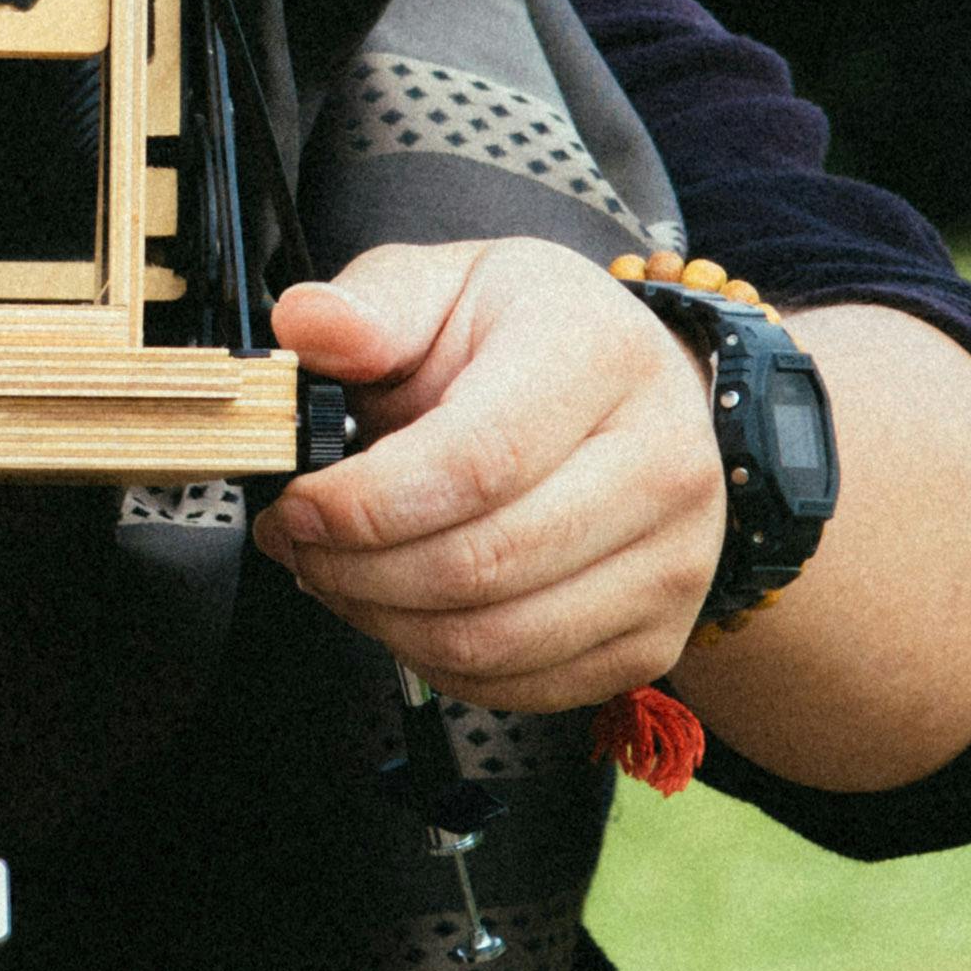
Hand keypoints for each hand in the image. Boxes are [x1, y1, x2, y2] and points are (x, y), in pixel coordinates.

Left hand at [257, 237, 721, 712]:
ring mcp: (672, 561)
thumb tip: (308, 324)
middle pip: (482, 565)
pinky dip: (436, 663)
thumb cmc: (535, 339)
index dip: (365, 504)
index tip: (298, 505)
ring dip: (384, 623)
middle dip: (356, 571)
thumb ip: (372, 305)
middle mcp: (661, 463)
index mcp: (601, 357)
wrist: (639, 390)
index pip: (475, 463)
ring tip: (339, 575)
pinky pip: (522, 686)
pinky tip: (403, 609)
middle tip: (300, 545)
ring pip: (495, 641)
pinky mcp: (657, 637)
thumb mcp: (449, 283)